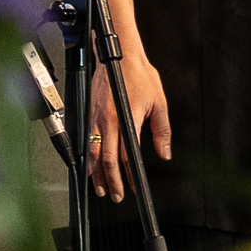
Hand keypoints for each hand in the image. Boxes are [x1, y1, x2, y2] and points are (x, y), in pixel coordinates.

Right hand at [87, 56, 169, 200]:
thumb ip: (162, 131)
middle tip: (115, 195)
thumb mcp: (159, 103)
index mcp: (126, 118)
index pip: (125, 154)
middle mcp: (107, 120)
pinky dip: (87, 156)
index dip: (128, 174)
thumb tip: (164, 153)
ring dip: (95, 172)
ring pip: (91, 151)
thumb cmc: (139, 75)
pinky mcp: (89, 112)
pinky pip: (85, 139)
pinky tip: (90, 164)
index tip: (133, 185)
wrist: (120, 55)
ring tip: (100, 187)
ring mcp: (95, 116)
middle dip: (110, 180)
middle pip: (104, 158)